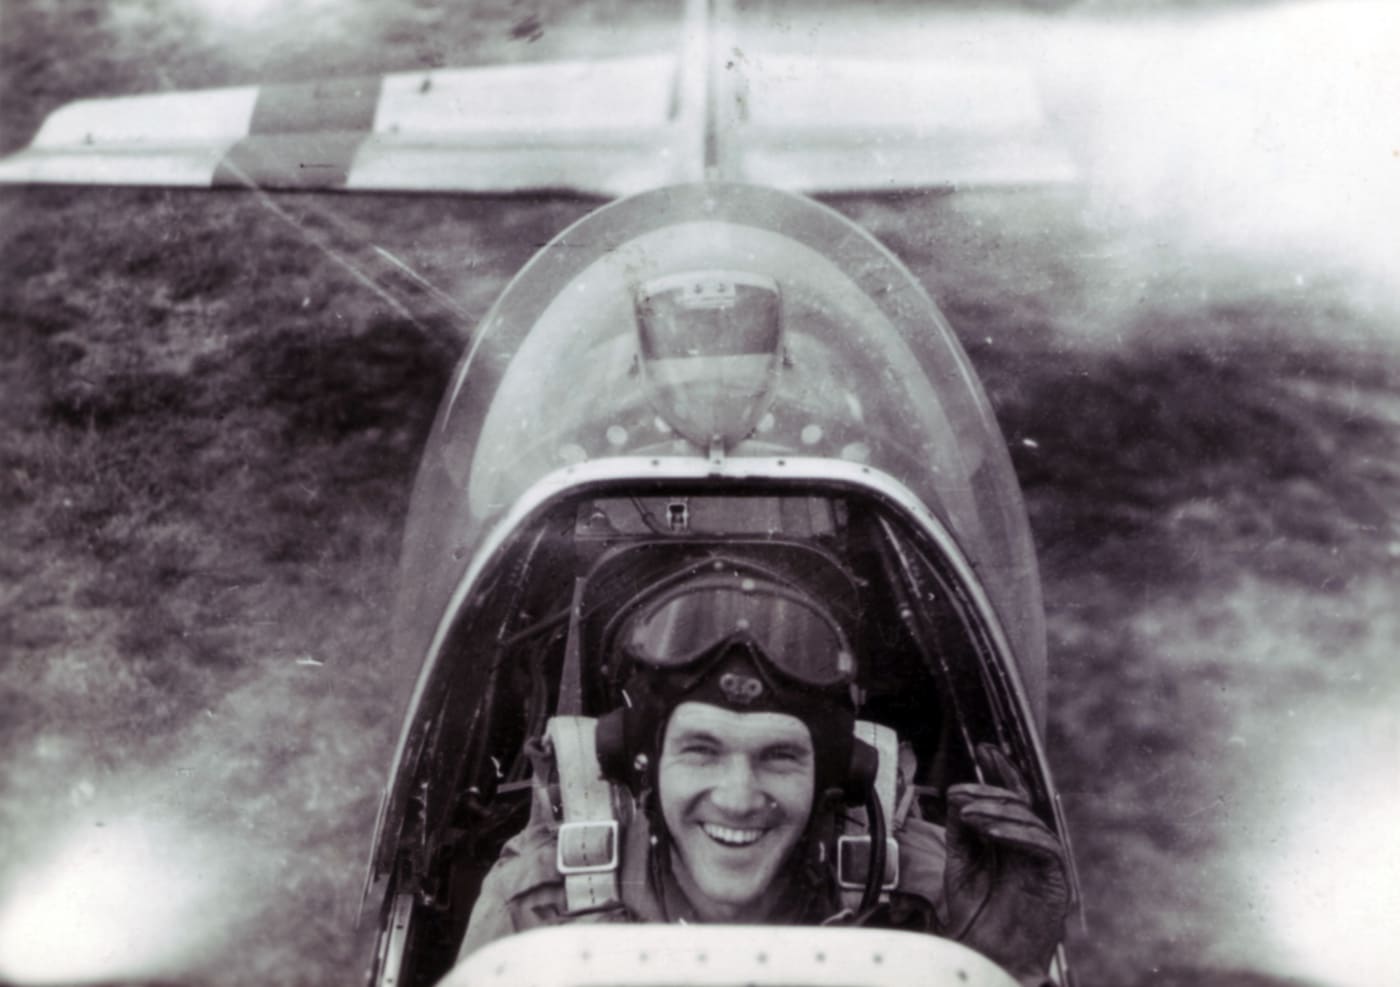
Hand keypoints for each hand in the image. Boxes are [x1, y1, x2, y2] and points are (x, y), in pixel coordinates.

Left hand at [944, 744, 1069, 982]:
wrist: (987, 954)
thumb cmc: (975, 914)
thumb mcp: (960, 861)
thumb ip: (961, 829)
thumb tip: (958, 794)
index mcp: (1009, 839)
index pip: (1009, 798)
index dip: (1001, 771)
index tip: (985, 749)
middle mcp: (1029, 846)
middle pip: (1020, 803)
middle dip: (992, 788)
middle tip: (960, 791)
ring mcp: (1044, 861)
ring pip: (1029, 820)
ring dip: (996, 811)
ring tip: (966, 812)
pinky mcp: (1056, 879)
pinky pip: (1042, 845)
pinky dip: (1015, 833)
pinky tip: (988, 830)